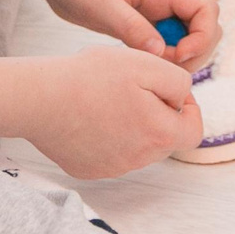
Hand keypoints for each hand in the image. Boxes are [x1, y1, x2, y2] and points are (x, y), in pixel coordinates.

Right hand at [23, 47, 205, 177]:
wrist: (41, 100)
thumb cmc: (92, 77)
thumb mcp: (146, 64)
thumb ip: (178, 81)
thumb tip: (182, 99)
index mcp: (159, 134)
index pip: (193, 132)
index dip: (188, 108)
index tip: (167, 90)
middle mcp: (139, 159)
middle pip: (164, 139)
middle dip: (158, 114)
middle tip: (133, 88)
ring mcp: (112, 168)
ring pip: (137, 146)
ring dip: (132, 125)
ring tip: (107, 98)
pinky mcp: (89, 169)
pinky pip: (110, 153)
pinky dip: (107, 136)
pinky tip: (89, 115)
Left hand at [36, 0, 219, 68]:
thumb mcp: (98, 3)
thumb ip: (129, 25)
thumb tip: (161, 52)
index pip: (206, 9)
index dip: (202, 36)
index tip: (177, 55)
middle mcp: (165, 1)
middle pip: (205, 29)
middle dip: (195, 53)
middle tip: (161, 68)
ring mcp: (155, 14)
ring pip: (188, 41)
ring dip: (178, 60)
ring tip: (145, 68)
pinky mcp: (143, 27)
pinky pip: (166, 47)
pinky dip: (161, 61)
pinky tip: (136, 65)